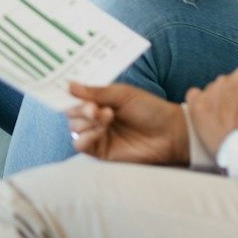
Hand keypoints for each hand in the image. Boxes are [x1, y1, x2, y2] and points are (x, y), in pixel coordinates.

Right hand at [64, 82, 189, 166]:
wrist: (169, 132)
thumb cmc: (150, 109)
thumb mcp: (123, 94)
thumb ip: (96, 92)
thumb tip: (68, 85)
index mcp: (99, 101)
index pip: (75, 97)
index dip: (70, 95)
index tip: (70, 91)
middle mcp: (95, 118)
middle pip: (71, 113)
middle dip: (81, 109)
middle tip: (96, 107)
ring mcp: (97, 135)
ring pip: (74, 128)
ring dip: (86, 121)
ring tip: (107, 116)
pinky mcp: (101, 152)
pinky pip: (81, 145)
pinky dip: (85, 137)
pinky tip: (100, 131)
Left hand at [184, 64, 237, 156]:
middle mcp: (226, 78)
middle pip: (231, 84)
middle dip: (236, 97)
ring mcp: (209, 92)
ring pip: (214, 92)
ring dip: (220, 102)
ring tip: (229, 123)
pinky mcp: (196, 107)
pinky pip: (195, 97)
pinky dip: (201, 105)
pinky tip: (210, 117)